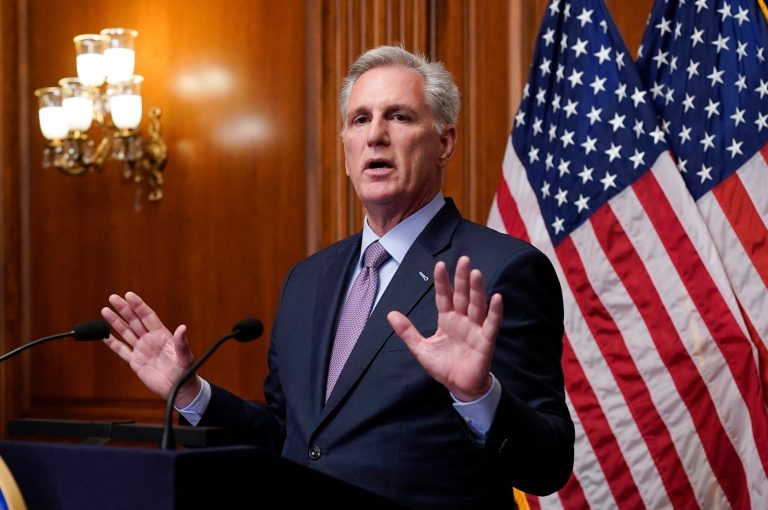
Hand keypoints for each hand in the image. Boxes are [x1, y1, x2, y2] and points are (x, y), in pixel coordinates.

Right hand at [101, 292, 199, 407]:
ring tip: (105, 310)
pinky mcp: (135, 362)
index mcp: (162, 334)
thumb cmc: (185, 371)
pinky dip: (112, 343)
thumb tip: (183, 328)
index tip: (128, 295)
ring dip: (115, 322)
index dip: (138, 305)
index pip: (147, 316)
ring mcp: (142, 349)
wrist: (178, 389)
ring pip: (126, 332)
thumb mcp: (185, 356)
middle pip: (134, 320)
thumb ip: (181, 342)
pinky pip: (121, 350)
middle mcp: (150, 339)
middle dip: (124, 309)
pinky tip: (104, 335)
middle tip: (112, 297)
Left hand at [387, 256, 502, 401]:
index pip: (444, 296)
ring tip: (476, 273)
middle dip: (462, 278)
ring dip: (477, 290)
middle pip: (462, 295)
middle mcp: (462, 320)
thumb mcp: (420, 349)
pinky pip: (491, 324)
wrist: (459, 387)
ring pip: (476, 305)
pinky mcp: (486, 341)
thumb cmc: (443, 366)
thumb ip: (407, 331)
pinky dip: (495, 312)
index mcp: (447, 320)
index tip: (440, 265)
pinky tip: (496, 297)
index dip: (442, 282)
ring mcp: (475, 329)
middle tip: (463, 259)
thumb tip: (390, 314)